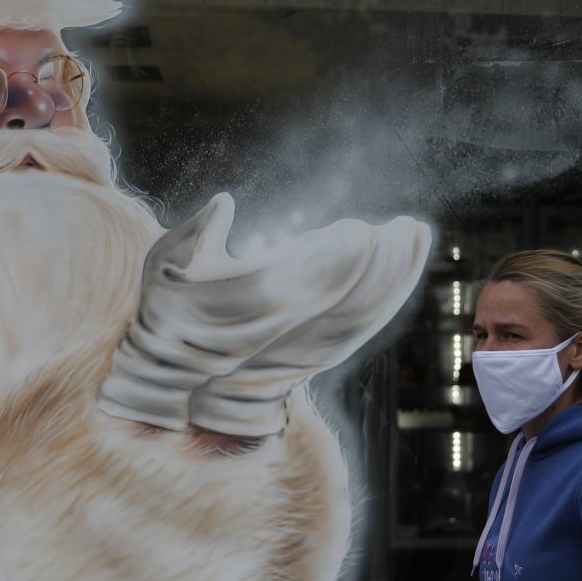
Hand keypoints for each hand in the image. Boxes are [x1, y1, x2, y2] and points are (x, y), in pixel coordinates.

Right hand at [97, 192, 430, 435]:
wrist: (178, 377)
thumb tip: (224, 202)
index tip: (360, 230)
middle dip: (383, 261)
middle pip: (348, 297)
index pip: (304, 281)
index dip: (336, 259)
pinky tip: (405, 269)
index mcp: (253, 303)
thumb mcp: (166, 265)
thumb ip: (196, 232)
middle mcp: (287, 329)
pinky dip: (388, 298)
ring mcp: (308, 344)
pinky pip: (364, 326)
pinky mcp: (320, 352)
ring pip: (363, 313)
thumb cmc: (168, 310)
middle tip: (407, 226)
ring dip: (395, 276)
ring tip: (415, 236)